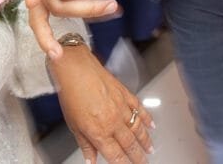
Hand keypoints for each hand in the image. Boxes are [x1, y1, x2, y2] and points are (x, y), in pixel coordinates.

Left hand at [53, 46, 153, 162]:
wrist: (75, 69)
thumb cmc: (71, 94)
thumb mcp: (73, 125)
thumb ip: (85, 145)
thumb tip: (91, 160)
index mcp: (99, 132)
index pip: (115, 155)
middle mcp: (112, 121)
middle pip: (130, 144)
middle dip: (138, 156)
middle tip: (144, 162)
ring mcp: (121, 107)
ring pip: (137, 128)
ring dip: (145, 140)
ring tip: (150, 149)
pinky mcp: (125, 94)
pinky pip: (139, 109)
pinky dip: (147, 118)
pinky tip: (151, 125)